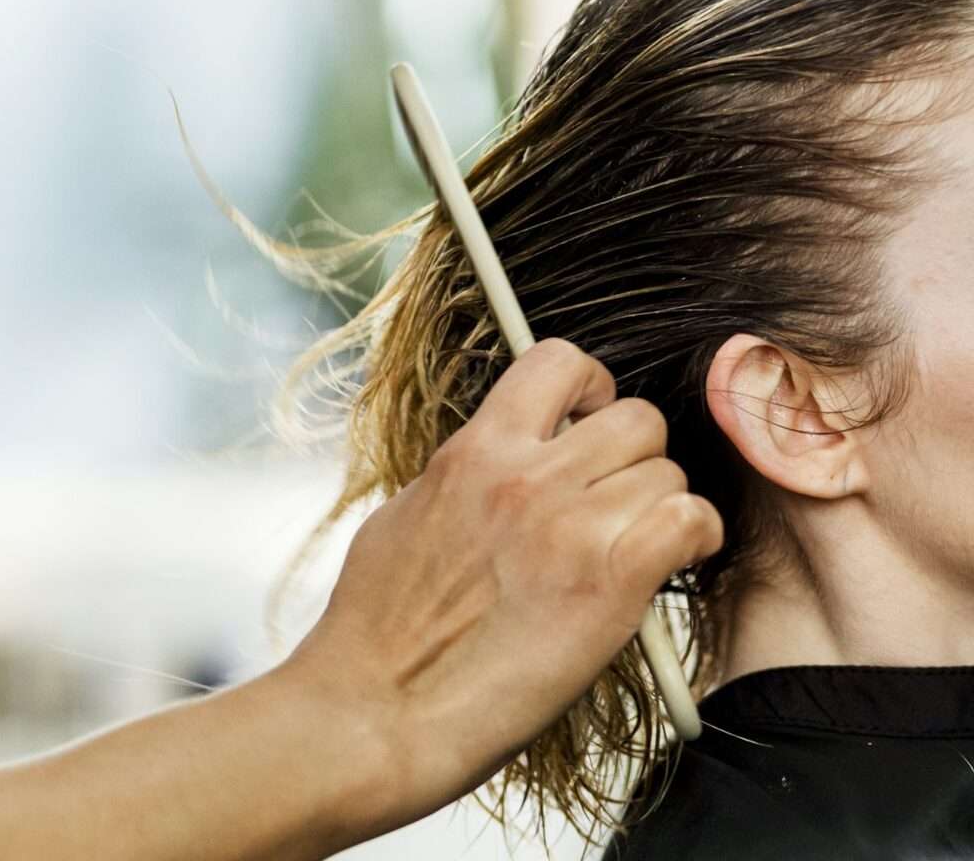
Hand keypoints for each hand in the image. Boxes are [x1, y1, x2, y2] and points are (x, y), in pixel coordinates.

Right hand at [293, 338, 723, 837]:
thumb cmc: (377, 627)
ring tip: (636, 541)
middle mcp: (525, 475)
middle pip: (637, 418)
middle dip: (636, 455)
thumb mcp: (407, 515)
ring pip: (668, 472)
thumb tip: (499, 459)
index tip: (588, 418)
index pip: (558, 361)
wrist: (376, 711)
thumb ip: (465, 475)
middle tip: (619, 495)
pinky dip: (694, 536)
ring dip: (660, 506)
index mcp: (475, 452)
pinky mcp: (608, 584)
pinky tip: (674, 559)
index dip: (590, 386)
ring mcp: (569, 526)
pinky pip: (688, 520)